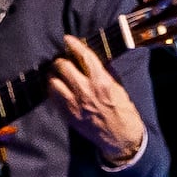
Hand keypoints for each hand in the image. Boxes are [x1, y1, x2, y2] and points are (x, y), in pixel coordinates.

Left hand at [47, 41, 149, 170]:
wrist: (120, 137)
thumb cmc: (124, 111)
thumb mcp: (119, 89)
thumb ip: (105, 74)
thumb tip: (93, 60)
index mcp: (102, 82)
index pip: (84, 57)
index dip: (74, 45)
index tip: (67, 39)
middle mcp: (85, 90)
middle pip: (63, 67)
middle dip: (60, 60)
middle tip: (61, 59)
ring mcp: (74, 103)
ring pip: (53, 82)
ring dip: (53, 75)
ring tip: (56, 74)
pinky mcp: (68, 114)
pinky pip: (53, 98)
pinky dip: (53, 90)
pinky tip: (57, 88)